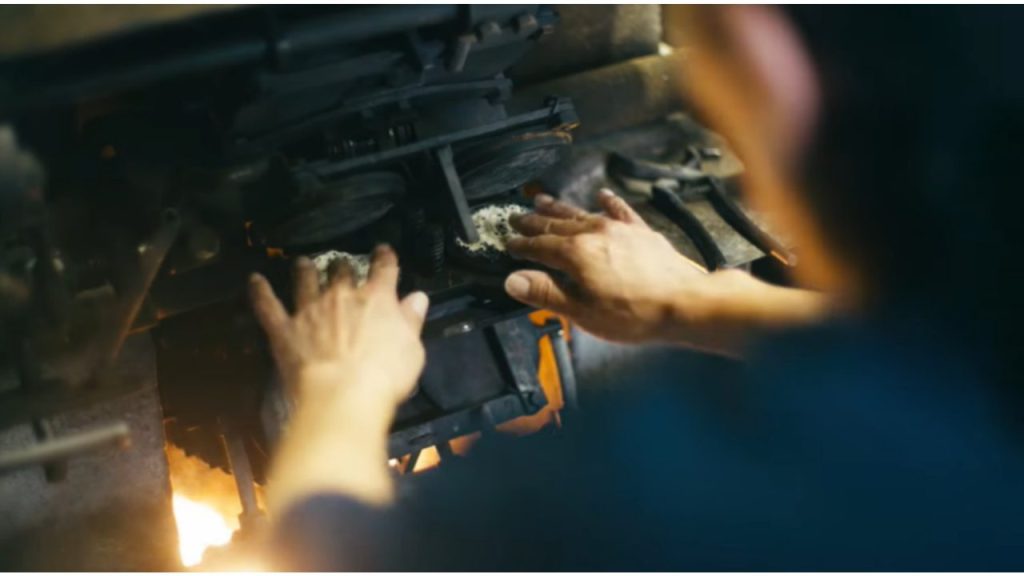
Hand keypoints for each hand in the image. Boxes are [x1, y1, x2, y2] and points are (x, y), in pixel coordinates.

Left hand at [249, 245, 428, 412]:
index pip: (383, 269)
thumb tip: (417, 296)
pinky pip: (268, 306)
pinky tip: (254, 280)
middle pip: (341, 272)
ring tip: (302, 263)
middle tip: (340, 265)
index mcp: (376, 299)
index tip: (383, 251)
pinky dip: (260, 293)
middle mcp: (341, 296)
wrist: (344, 395)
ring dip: (304, 271)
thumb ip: (411, 319)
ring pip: (305, 281)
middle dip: (341, 266)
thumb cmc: (385, 375)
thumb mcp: (412, 348)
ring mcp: (309, 310)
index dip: (384, 258)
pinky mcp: (284, 329)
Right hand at [504, 190, 707, 343]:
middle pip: (556, 225)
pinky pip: (620, 211)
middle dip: (534, 221)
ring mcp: (620, 229)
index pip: (539, 246)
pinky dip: (608, 203)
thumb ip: (546, 293)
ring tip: (542, 200)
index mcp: (576, 254)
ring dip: (560, 208)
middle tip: (517, 216)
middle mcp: (595, 233)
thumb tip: (513, 280)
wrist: (685, 303)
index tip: (509, 242)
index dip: (521, 245)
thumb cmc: (635, 313)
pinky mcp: (641, 232)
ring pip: (582, 213)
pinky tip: (602, 196)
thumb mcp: (583, 312)